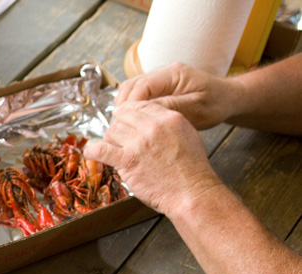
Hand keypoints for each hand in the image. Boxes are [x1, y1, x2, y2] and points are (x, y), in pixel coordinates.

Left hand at [83, 101, 225, 216]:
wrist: (191, 191)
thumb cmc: (192, 169)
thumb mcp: (187, 135)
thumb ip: (168, 125)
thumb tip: (152, 122)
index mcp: (169, 118)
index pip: (140, 106)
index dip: (128, 112)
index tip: (122, 118)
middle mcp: (152, 127)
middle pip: (123, 117)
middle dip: (118, 125)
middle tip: (116, 136)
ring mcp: (138, 143)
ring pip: (112, 131)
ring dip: (108, 140)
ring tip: (111, 148)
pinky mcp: (127, 161)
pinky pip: (101, 150)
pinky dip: (93, 151)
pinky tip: (90, 153)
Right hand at [116, 62, 236, 130]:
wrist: (228, 99)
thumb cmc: (216, 104)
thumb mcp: (195, 109)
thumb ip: (169, 107)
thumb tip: (142, 111)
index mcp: (174, 74)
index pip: (141, 85)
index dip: (129, 105)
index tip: (122, 123)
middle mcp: (164, 73)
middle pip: (131, 86)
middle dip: (122, 107)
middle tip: (118, 127)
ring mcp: (160, 80)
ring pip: (131, 91)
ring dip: (124, 109)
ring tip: (122, 127)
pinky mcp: (159, 89)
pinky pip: (139, 97)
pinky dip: (132, 110)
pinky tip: (133, 124)